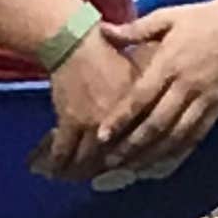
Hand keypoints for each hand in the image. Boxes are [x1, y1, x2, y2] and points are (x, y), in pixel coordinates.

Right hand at [29, 13, 139, 180]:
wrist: (77, 40)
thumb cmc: (110, 48)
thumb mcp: (145, 64)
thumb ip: (154, 89)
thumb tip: (164, 106)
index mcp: (142, 106)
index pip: (142, 142)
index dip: (137, 159)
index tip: (131, 168)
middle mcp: (122, 120)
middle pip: (117, 156)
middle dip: (107, 170)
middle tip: (102, 177)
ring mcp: (95, 122)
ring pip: (89, 157)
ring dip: (80, 170)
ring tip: (74, 176)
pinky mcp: (71, 120)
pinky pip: (63, 149)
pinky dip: (58, 160)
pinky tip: (54, 168)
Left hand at [95, 1, 217, 169]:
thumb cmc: (202, 18)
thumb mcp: (167, 17)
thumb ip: (134, 30)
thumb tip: (104, 31)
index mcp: (170, 63)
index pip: (140, 97)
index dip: (121, 119)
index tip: (101, 136)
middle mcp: (186, 85)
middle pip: (156, 124)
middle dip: (131, 146)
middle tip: (109, 162)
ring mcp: (204, 99)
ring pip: (175, 136)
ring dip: (152, 155)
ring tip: (132, 169)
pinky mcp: (217, 108)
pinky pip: (196, 136)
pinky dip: (179, 153)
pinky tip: (163, 164)